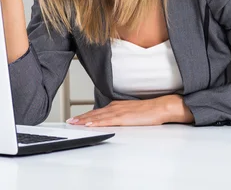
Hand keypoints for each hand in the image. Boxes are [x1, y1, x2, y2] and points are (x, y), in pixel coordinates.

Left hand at [66, 95, 194, 126]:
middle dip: (81, 117)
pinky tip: (89, 124)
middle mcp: (115, 107)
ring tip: (74, 123)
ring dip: (85, 120)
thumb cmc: (149, 111)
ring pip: (97, 116)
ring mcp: (118, 112)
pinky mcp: (123, 118)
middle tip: (70, 121)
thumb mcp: (131, 112)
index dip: (86, 115)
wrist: (160, 107)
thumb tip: (114, 120)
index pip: (98, 111)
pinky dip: (96, 122)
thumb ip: (121, 115)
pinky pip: (106, 121)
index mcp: (116, 105)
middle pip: (94, 113)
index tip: (76, 118)